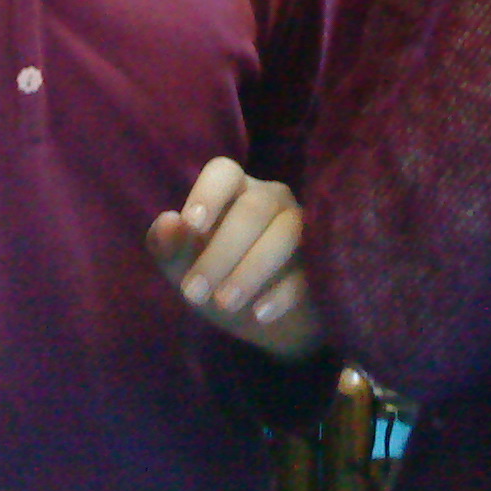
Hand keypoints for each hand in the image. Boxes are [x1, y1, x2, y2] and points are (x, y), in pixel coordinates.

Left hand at [147, 158, 323, 361]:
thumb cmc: (218, 277)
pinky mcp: (323, 262)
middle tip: (192, 292)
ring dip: (250, 270)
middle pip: (253, 209)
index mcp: (235, 191)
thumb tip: (166, 223)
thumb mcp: (185, 267)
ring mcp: (304, 227)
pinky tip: (260, 314)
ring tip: (224, 304)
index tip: (191, 225)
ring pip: (285, 234)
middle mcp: (272, 199)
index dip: (207, 193)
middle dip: (220, 251)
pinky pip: (309, 269)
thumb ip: (168, 245)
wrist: (263, 319)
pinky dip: (283, 292)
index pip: (224, 171)